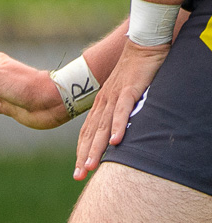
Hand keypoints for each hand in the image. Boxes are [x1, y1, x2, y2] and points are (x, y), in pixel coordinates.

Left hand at [74, 39, 168, 179]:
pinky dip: (119, 127)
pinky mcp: (130, 90)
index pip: (88, 132)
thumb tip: (120, 130)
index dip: (83, 151)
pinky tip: (117, 142)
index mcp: (101, 104)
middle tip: (79, 176)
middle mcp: (103, 102)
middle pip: (92, 134)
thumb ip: (119, 110)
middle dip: (84, 156)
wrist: (142, 46)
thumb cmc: (134, 71)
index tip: (79, 171)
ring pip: (103, 127)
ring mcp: (115, 96)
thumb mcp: (123, 94)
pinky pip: (123, 111)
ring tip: (90, 166)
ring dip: (97, 148)